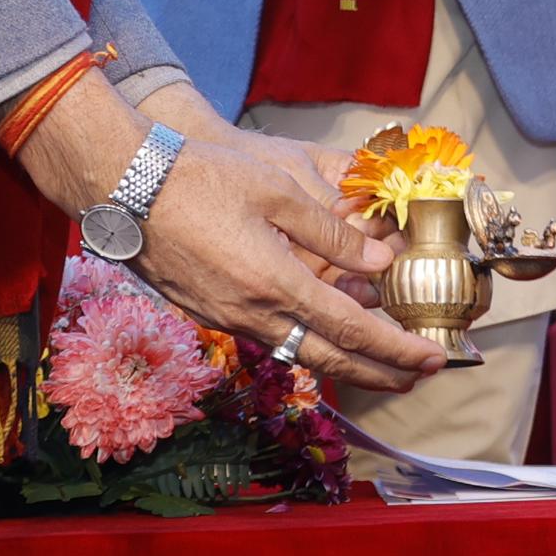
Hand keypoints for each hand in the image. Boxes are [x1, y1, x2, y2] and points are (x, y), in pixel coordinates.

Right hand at [15, 91, 444, 391]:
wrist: (123, 186)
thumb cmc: (200, 177)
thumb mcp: (277, 191)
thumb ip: (332, 232)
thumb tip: (379, 265)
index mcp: (276, 283)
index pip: (350, 330)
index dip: (395, 348)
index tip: (432, 360)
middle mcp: (252, 313)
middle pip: (328, 358)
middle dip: (379, 372)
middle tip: (418, 378)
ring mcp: (227, 317)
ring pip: (297, 352)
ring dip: (344, 363)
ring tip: (380, 365)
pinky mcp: (208, 311)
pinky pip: (270, 337)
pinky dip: (305, 343)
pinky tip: (321, 335)